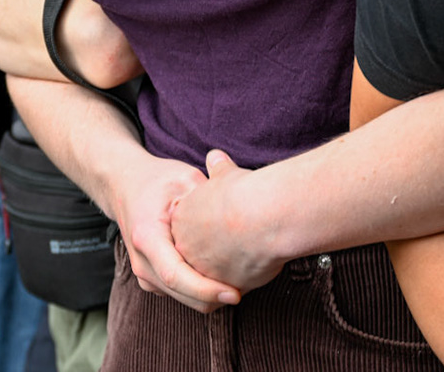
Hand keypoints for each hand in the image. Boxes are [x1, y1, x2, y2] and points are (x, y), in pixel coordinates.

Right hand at [102, 151, 242, 312]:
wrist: (124, 186)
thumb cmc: (156, 180)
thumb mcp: (183, 178)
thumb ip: (209, 196)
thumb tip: (243, 207)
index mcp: (147, 237)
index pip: (176, 275)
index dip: (206, 289)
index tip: (235, 293)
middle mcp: (142, 262)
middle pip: (183, 294)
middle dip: (216, 297)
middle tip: (251, 286)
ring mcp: (144, 274)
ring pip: (184, 299)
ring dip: (211, 297)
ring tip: (242, 281)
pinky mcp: (152, 279)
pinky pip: (181, 294)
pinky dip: (203, 292)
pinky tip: (224, 277)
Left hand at [171, 150, 289, 295]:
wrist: (261, 217)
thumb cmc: (243, 193)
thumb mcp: (226, 174)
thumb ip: (219, 169)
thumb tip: (216, 156)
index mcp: (181, 219)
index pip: (189, 229)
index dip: (209, 225)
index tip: (228, 220)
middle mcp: (185, 247)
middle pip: (195, 255)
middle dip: (214, 251)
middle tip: (237, 239)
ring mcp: (200, 270)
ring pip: (210, 276)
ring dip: (226, 269)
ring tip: (249, 253)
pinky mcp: (221, 287)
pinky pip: (228, 288)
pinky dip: (240, 279)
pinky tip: (257, 264)